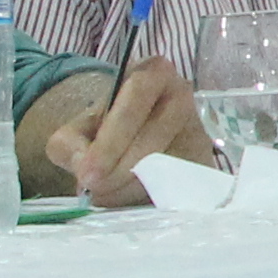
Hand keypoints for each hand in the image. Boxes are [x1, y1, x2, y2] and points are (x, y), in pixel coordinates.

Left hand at [39, 58, 213, 206]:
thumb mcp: (80, 127)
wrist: (140, 135)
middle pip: (153, 137)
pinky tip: (133, 203)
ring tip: (109, 198)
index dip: (110, 142)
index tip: (87, 173)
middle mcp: (183, 96)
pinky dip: (156, 199)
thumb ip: (69, 143)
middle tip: (96, 191)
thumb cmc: (110, 127)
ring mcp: (200, 131)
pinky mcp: (208, 163)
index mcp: (151, 74)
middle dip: (120, 170)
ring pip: (169, 164)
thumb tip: (82, 165)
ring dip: (134, 188)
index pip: (134, 102)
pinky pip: (184, 185)